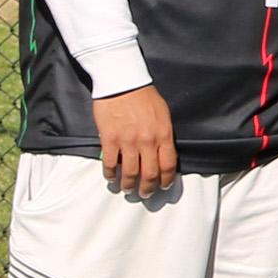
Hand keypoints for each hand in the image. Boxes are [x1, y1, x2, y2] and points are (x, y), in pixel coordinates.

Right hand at [92, 83, 177, 199]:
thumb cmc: (144, 96)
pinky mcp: (109, 139)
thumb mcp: (163, 115)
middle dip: (148, 188)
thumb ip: (163, 135)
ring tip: (127, 189)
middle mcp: (147, 141)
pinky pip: (110, 163)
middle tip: (145, 194)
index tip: (163, 186)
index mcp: (164, 135)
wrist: (123, 83)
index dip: (166, 180)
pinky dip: (110, 174)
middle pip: (150, 173)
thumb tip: (162, 152)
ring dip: (129, 185)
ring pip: (130, 172)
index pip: (168, 165)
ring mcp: (128, 141)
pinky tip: (111, 177)